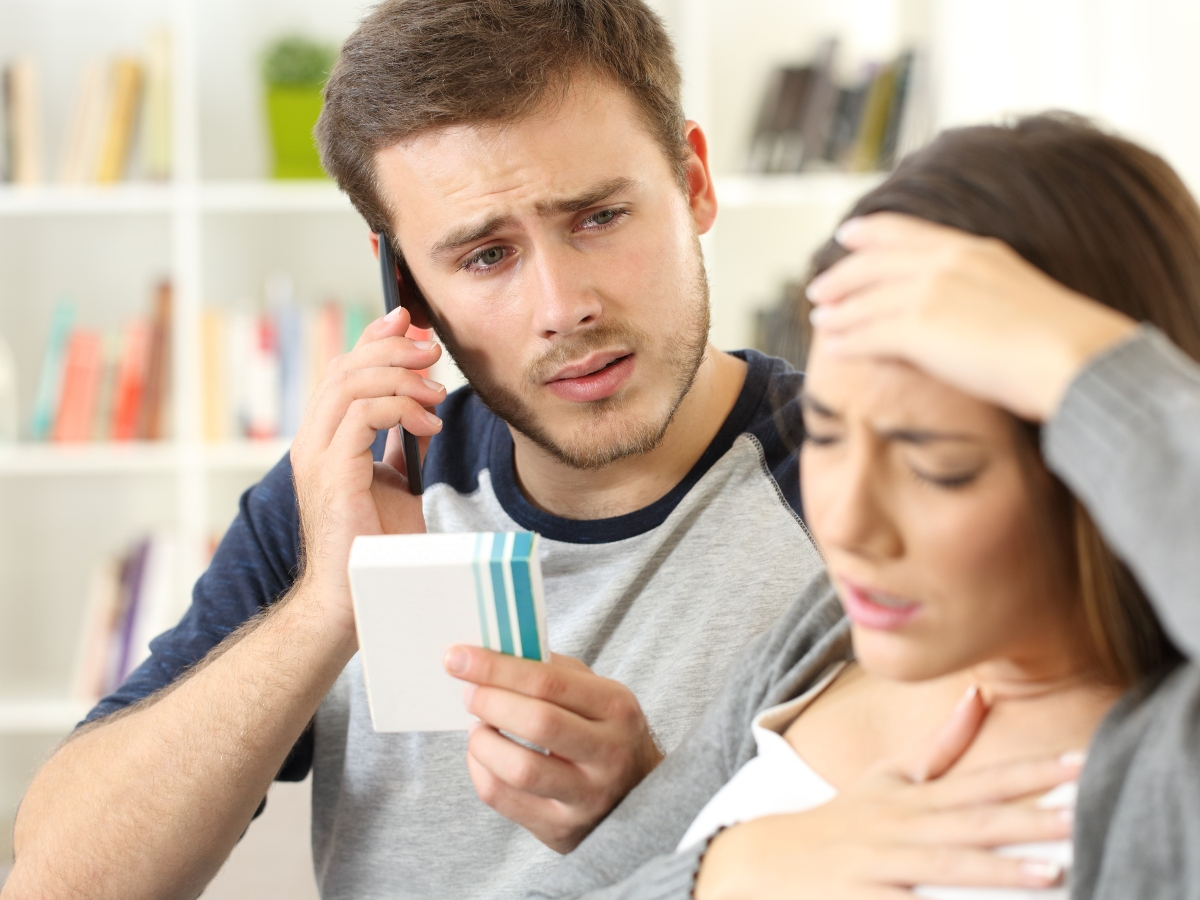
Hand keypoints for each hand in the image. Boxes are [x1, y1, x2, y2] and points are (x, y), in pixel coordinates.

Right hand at [289, 307, 444, 629]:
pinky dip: (401, 408)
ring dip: (401, 377)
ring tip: (436, 392)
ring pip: (351, 383)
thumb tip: (423, 407)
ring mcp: (316, 456)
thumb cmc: (376, 545)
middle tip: (432, 349)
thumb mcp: (396, 480)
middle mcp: (312, 441)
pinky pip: (363, 414)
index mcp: (324, 439)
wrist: (357, 595)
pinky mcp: (332, 473)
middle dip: (393, 347)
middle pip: (345, 367)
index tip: (410, 321)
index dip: (375, 339)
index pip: (343, 371)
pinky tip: (428, 424)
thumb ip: (400, 442)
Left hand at [444, 646, 662, 852]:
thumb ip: (552, 671)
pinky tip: (483, 755)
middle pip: (537, 723)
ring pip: (519, 768)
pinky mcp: (561, 829)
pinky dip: (480, 770)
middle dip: (489, 701)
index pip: (549, 681)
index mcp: (616, 708)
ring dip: (483, 742)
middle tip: (468, 693)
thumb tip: (491, 653)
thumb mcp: (595, 693)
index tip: (459, 657)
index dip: (497, 667)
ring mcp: (587, 797)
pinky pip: (503, 798)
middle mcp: (608, 754)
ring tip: (478, 728)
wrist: (636, 794)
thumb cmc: (603, 730)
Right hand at [695, 687, 1081, 899]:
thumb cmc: (844, 820)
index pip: (982, 779)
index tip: (1080, 763)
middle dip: (1030, 818)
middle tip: (1084, 814)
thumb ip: (940, 744)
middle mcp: (903, 827)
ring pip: (947, 866)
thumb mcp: (887, 777)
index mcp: (915, 797)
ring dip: (999, 869)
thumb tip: (980, 695)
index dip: (1032, 772)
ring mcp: (884, 866)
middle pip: (974, 821)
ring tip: (1051, 872)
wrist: (769, 861)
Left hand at [806, 213, 1137, 420]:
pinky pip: (868, 334)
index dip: (873, 231)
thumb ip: (984, 293)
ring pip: (866, 300)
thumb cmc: (1060, 342)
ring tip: (819, 320)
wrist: (1072, 358)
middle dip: (843, 275)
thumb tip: (968, 313)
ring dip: (838, 311)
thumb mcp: (1017, 296)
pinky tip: (833, 347)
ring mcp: (930, 293)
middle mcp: (946, 264)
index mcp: (974, 250)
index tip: (848, 233)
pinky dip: (846, 340)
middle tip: (818, 288)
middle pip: (875, 264)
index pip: (909, 232)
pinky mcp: (919, 329)